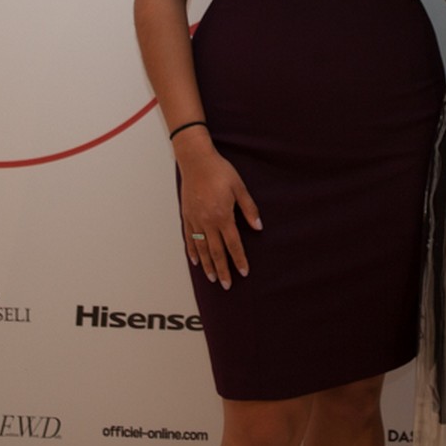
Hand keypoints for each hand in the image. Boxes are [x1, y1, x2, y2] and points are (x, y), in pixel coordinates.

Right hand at [174, 134, 261, 289]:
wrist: (196, 160)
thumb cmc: (219, 171)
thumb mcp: (239, 187)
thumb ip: (249, 208)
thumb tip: (258, 227)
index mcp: (222, 216)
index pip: (233, 244)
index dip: (239, 259)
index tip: (244, 272)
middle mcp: (207, 222)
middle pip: (216, 252)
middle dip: (223, 270)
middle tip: (227, 285)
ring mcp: (195, 220)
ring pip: (202, 248)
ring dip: (207, 265)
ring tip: (212, 278)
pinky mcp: (186, 216)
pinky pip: (189, 238)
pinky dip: (192, 251)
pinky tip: (195, 261)